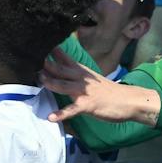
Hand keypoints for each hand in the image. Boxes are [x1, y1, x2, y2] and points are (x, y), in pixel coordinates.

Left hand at [42, 48, 160, 124]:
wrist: (128, 100)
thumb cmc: (109, 91)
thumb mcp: (92, 78)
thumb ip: (78, 73)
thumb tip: (64, 67)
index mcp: (82, 72)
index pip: (65, 58)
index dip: (52, 52)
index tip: (39, 45)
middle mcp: (82, 79)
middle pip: (61, 69)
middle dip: (47, 65)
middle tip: (32, 60)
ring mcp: (85, 92)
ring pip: (64, 85)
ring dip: (51, 82)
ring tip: (40, 80)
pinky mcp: (88, 105)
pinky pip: (72, 110)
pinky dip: (61, 114)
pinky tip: (51, 117)